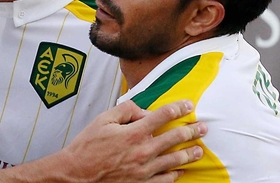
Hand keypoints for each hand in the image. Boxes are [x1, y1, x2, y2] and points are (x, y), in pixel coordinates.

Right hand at [61, 100, 205, 182]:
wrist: (77, 175)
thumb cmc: (87, 147)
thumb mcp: (103, 120)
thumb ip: (126, 111)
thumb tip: (143, 111)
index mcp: (134, 132)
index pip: (163, 116)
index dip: (178, 108)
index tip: (187, 105)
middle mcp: (143, 151)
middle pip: (175, 138)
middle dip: (192, 131)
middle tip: (202, 128)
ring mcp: (144, 170)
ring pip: (174, 160)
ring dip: (189, 154)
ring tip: (198, 150)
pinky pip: (165, 180)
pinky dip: (175, 175)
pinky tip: (180, 171)